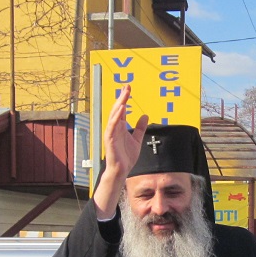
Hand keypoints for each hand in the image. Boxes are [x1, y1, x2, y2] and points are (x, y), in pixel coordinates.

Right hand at [94, 85, 148, 218]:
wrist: (121, 170)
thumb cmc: (126, 157)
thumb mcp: (137, 139)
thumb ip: (140, 128)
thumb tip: (145, 115)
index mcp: (120, 127)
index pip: (122, 109)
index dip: (125, 98)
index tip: (128, 88)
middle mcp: (115, 128)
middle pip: (118, 109)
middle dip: (122, 97)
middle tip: (127, 86)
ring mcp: (111, 133)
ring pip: (114, 115)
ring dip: (119, 104)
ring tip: (124, 94)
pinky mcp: (110, 139)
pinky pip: (113, 126)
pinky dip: (116, 117)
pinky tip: (121, 109)